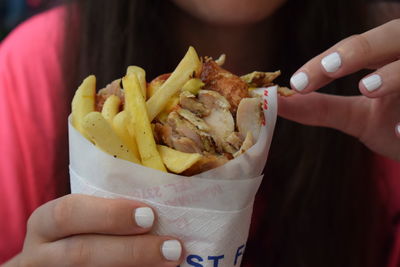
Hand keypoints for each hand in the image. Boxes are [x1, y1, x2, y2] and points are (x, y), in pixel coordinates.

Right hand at [4, 194, 182, 266]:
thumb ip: (110, 213)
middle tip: (173, 248)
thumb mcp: (84, 218)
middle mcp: (39, 255)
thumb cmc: (82, 232)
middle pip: (81, 253)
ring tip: (171, 261)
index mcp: (45, 223)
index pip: (68, 213)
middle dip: (131, 251)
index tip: (150, 216)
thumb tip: (162, 210)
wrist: (58, 264)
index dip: (110, 214)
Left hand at [279, 19, 399, 160]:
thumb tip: (275, 101)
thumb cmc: (396, 124)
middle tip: (329, 69)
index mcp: (389, 57)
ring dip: (396, 73)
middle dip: (361, 49)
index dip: (327, 61)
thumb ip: (321, 108)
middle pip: (393, 35)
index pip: (356, 49)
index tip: (297, 83)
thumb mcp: (358, 117)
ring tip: (368, 89)